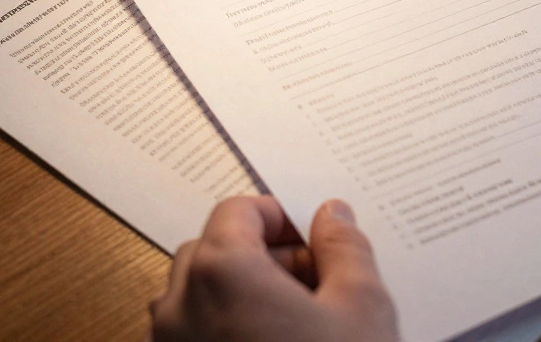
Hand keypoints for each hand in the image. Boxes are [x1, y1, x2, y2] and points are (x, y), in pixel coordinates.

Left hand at [150, 196, 398, 341]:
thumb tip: (331, 216)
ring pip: (201, 297)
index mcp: (220, 270)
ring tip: (302, 324)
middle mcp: (179, 306)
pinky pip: (195, 338)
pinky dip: (227, 331)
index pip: (238, 211)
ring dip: (244, 295)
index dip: (280, 217)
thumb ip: (343, 247)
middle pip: (214, 251)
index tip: (314, 239)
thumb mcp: (361, 304)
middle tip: (318, 282)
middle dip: (264, 257)